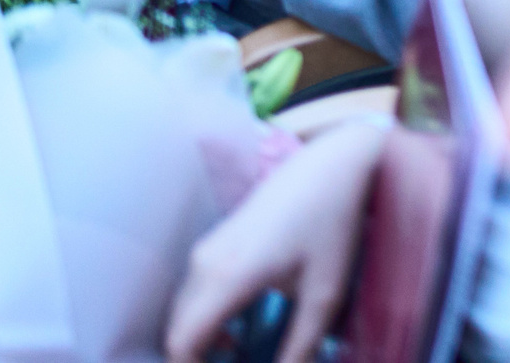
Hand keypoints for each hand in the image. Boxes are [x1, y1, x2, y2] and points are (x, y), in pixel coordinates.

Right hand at [164, 118, 390, 362]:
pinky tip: (234, 330)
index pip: (183, 342)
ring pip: (183, 313)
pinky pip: (192, 295)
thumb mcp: (325, 293)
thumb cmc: (331, 225)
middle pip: (178, 331)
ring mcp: (205, 250)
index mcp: (229, 277)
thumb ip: (301, 345)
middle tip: (236, 361)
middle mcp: (205, 264)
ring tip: (235, 356)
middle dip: (197, 358)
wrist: (329, 165)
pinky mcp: (212, 243)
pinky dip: (203, 320)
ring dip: (199, 341)